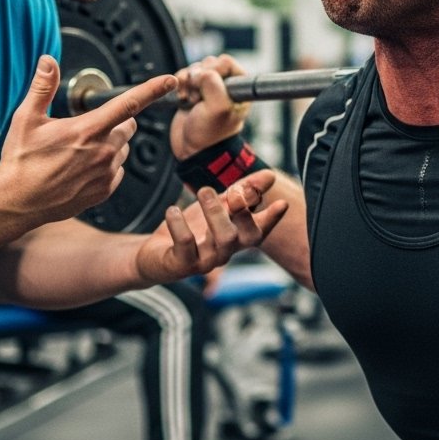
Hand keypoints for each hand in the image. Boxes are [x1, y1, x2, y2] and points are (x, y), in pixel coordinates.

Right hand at [0, 56, 176, 220]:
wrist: (17, 202)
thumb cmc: (21, 161)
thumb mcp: (26, 119)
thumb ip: (42, 87)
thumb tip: (48, 61)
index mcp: (87, 130)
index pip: (128, 104)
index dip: (153, 90)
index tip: (170, 80)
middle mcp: (103, 151)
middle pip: (128, 126)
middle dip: (115, 122)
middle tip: (88, 128)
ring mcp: (107, 173)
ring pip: (123, 149)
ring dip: (110, 145)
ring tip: (79, 152)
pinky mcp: (106, 190)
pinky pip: (118, 170)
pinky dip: (106, 166)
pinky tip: (82, 169)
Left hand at [133, 170, 288, 281]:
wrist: (156, 254)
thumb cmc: (192, 229)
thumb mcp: (217, 206)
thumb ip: (242, 191)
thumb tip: (271, 176)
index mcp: (237, 237)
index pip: (260, 229)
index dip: (272, 218)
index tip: (282, 203)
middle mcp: (226, 251)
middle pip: (247, 236)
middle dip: (244, 211)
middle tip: (233, 190)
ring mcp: (206, 260)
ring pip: (223, 239)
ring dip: (216, 212)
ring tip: (204, 190)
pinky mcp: (181, 264)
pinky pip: (186, 244)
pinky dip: (180, 224)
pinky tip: (173, 209)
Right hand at [170, 53, 250, 159]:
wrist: (194, 151)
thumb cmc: (210, 135)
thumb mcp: (218, 108)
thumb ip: (212, 83)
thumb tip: (200, 72)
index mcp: (238, 88)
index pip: (225, 62)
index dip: (213, 70)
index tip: (206, 85)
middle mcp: (225, 86)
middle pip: (208, 64)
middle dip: (198, 77)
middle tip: (198, 96)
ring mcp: (208, 89)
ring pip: (195, 69)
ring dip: (188, 82)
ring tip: (191, 100)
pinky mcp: (193, 92)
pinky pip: (184, 77)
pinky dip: (180, 85)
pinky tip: (182, 98)